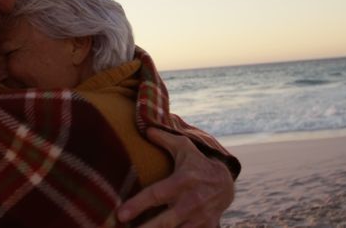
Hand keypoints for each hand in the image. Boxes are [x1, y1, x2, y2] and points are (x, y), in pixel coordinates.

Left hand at [117, 127, 233, 226]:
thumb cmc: (197, 163)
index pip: (156, 195)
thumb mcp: (184, 148)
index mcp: (183, 181)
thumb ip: (164, 139)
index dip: (137, 205)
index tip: (120, 214)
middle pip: (165, 221)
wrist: (225, 183)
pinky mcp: (207, 227)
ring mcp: (200, 218)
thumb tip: (145, 128)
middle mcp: (191, 202)